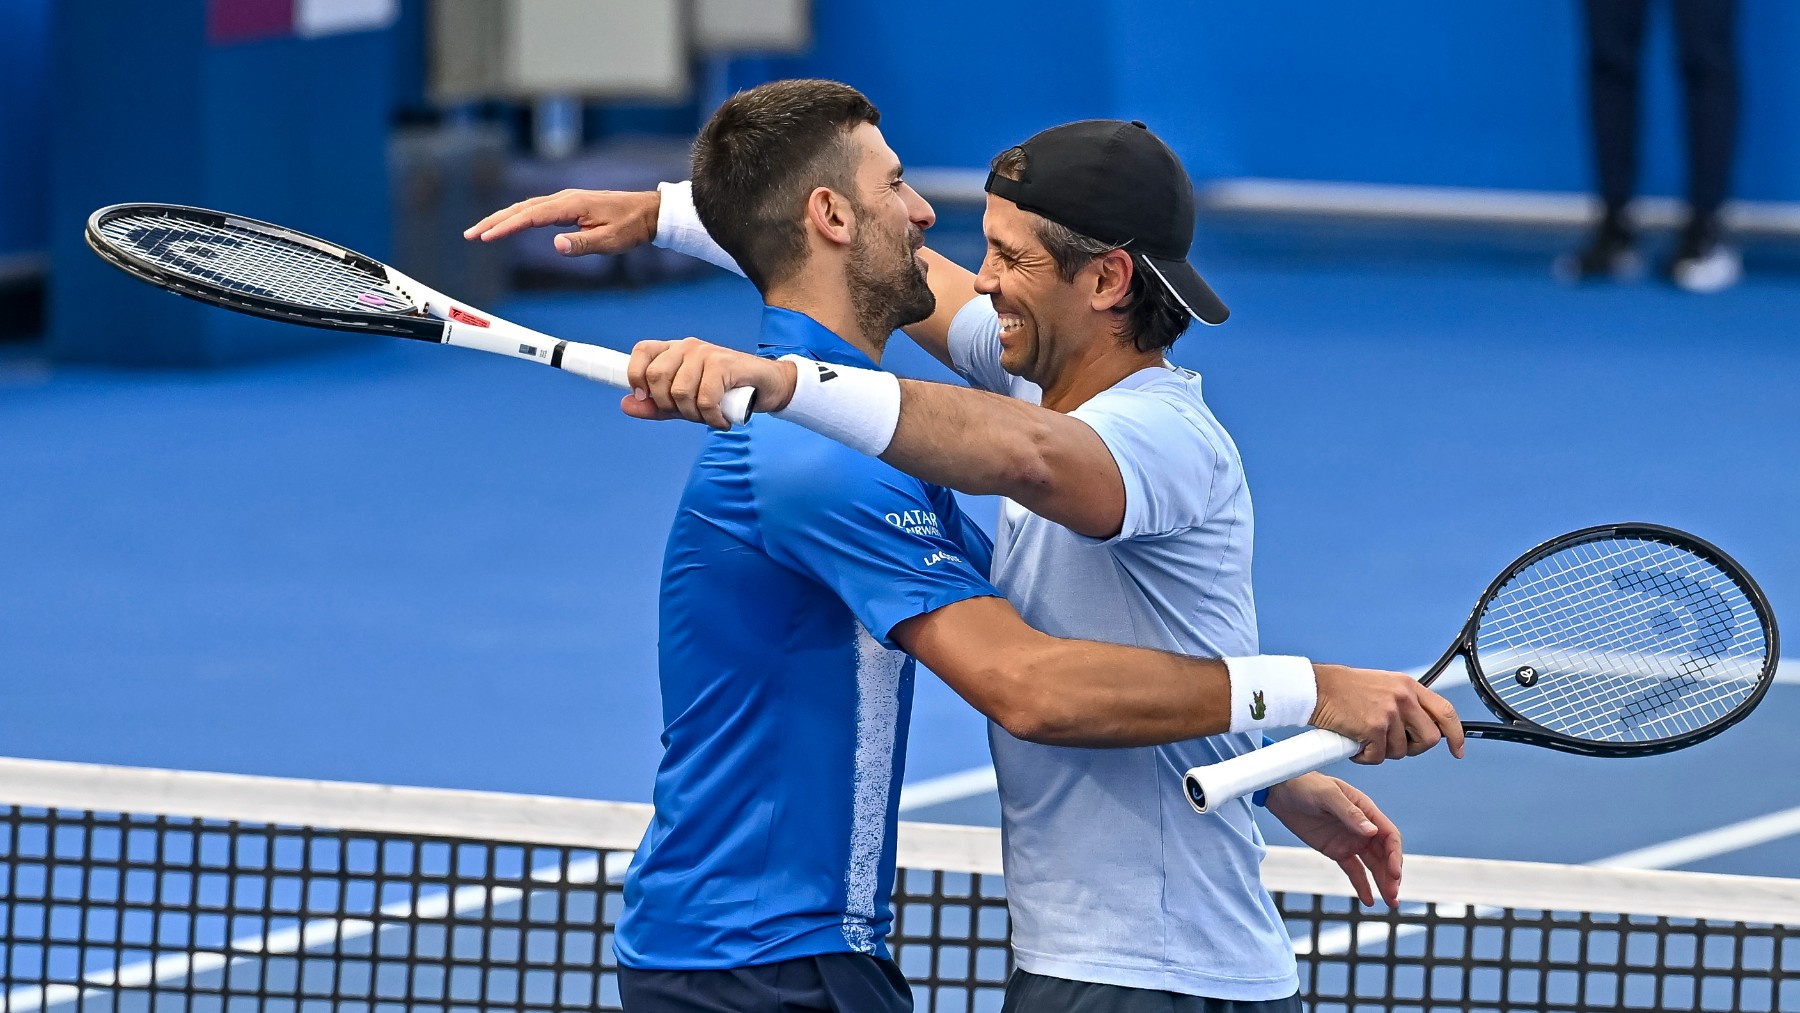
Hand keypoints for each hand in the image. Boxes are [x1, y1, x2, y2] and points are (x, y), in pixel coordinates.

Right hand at [463, 189, 659, 255]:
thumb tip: (556, 246)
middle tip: (470, 235)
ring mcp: (565, 200)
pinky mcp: (569, 205)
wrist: (648, 212)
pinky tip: (509, 224)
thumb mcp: (610, 240)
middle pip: (521, 208)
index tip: (486, 237)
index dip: (506, 227)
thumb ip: (583, 244)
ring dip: (502, 218)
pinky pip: (536, 209)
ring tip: (481, 232)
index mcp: (571, 204)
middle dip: (494, 221)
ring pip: (526, 207)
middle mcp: (564, 198)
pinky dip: (518, 216)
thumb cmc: (631, 226)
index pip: (530, 216)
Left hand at [623, 337, 797, 428]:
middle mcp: (687, 346)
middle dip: (669, 406)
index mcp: (673, 351)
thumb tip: (626, 404)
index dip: (635, 375)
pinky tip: (722, 420)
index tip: (645, 396)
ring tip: (710, 417)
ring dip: (694, 415)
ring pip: (679, 392)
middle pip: (656, 377)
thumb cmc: (724, 393)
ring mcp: (705, 353)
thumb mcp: (685, 403)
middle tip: (689, 414)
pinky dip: (711, 417)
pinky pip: (704, 398)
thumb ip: (656, 405)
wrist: (767, 387)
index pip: (641, 352)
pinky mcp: (723, 363)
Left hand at [1265, 773, 1401, 906]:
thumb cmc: (1305, 785)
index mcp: (1366, 810)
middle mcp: (1363, 827)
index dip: (1395, 855)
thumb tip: (1372, 831)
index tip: (1394, 873)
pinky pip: (1354, 871)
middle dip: (1392, 875)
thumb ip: (1349, 813)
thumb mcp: (1327, 795)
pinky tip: (1369, 900)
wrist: (1281, 791)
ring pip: (1373, 865)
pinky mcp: (1337, 850)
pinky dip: (1362, 885)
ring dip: (1383, 883)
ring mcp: (1351, 840)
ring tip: (1391, 902)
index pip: (1389, 836)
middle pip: (1385, 854)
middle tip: (1393, 895)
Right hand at [1310, 664, 1464, 764]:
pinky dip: (1365, 756)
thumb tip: (1421, 726)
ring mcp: (1389, 712)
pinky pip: (1378, 757)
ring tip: (1365, 739)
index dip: (1456, 735)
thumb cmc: (1344, 690)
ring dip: (1382, 752)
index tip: (1457, 750)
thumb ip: (1405, 703)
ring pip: (1401, 751)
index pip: (1446, 712)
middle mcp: (1403, 697)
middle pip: (1429, 739)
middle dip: (1413, 749)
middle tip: (1392, 746)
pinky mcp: (1373, 728)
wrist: (1316, 688)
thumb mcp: (1383, 686)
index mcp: (1408, 686)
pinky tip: (1354, 744)